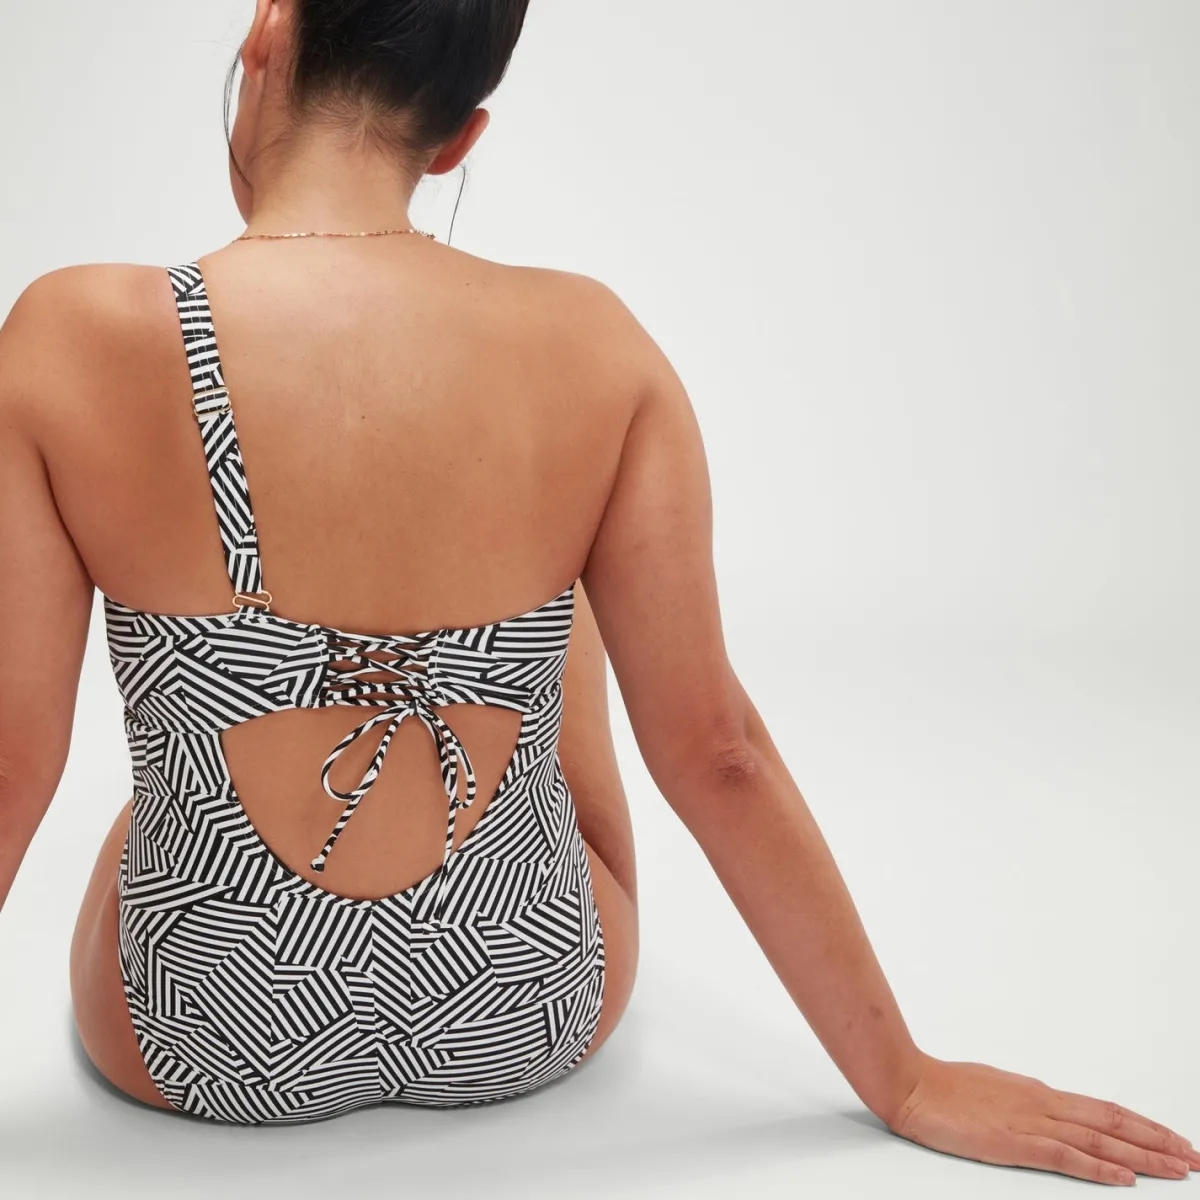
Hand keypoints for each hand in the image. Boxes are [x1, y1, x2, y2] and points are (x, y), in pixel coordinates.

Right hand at [885, 1052, 1199, 1186]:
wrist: (910, 1083)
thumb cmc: (944, 1087)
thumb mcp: (994, 1088)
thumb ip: (1025, 1100)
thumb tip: (1050, 1104)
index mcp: (1039, 1093)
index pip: (1104, 1111)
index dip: (1143, 1127)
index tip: (1174, 1140)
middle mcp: (1043, 1104)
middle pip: (1113, 1124)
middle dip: (1158, 1143)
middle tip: (1195, 1158)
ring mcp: (1030, 1123)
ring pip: (1100, 1140)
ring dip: (1143, 1157)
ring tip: (1178, 1169)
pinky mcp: (1013, 1143)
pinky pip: (1065, 1157)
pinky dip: (1099, 1168)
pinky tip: (1123, 1179)